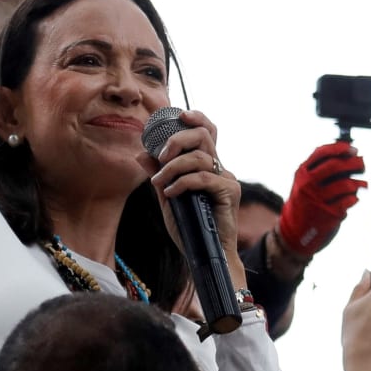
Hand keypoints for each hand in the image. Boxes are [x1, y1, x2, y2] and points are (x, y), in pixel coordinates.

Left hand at [138, 109, 241, 261]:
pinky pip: (203, 177)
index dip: (196, 117)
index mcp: (208, 166)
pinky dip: (182, 182)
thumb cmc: (189, 230)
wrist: (204, 256)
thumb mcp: (167, 198)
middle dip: (178, 139)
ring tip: (159, 183)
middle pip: (204, 135)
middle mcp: (220, 168)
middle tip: (161, 155)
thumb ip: (158, 175)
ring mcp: (227, 179)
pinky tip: (170, 193)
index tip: (178, 114)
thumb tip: (141, 154)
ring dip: (173, 167)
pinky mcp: (229, 192)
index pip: (207, 131)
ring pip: (200, 156)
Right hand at [277, 142, 367, 256]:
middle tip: (362, 164)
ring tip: (362, 184)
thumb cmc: (305, 201)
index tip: (352, 149)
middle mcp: (307, 185)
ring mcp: (317, 200)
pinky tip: (353, 198)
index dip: (339, 148)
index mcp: (302, 173)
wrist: (295, 230)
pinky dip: (355, 198)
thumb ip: (320, 167)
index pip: (321, 153)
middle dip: (353, 162)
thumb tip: (348, 154)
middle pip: (335, 166)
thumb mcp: (304, 181)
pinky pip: (349, 201)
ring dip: (358, 183)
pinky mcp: (328, 215)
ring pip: (345, 185)